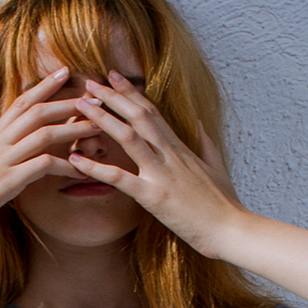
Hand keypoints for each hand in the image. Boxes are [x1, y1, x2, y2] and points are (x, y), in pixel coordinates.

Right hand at [0, 68, 92, 238]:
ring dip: (74, 129)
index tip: (66, 72)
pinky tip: (82, 169)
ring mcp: (2, 160)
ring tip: (98, 129)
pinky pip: (42, 167)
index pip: (21, 101)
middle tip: (97, 98)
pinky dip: (65, 166)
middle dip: (69, 103)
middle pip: (38, 111)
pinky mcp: (6, 182)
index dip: (44, 85)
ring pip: (44, 134)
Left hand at [67, 71, 248, 256]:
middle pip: (138, 115)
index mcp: (181, 148)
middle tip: (90, 82)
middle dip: (113, 95)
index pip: (153, 112)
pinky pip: (120, 178)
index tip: (114, 77)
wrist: (232, 229)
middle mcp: (170, 155)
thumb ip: (205, 143)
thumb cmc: (224, 204)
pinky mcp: (154, 197)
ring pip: (129, 136)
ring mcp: (162, 174)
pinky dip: (95, 167)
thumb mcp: (217, 167)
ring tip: (80, 105)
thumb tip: (199, 123)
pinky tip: (74, 160)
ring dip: (102, 118)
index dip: (131, 92)